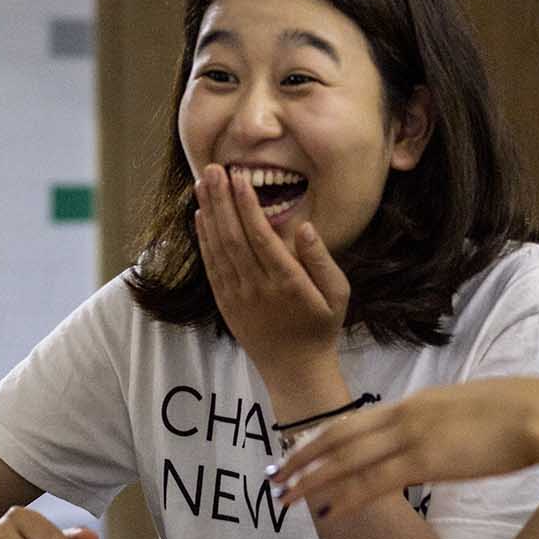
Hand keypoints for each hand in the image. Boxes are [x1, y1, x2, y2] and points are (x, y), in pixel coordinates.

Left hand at [194, 164, 349, 386]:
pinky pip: (211, 267)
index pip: (261, 236)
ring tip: (203, 183)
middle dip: (221, 200)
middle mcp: (258, 288)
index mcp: (287, 282)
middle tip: (214, 168)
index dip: (246, 205)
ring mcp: (238, 296)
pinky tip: (200, 216)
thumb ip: (321, 260)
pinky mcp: (226, 304)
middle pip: (233, 236)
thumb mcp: (338, 294)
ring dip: (208, 213)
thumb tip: (305, 227)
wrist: (295, 370)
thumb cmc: (321, 327)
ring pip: (218, 248)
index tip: (239, 177)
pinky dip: (203, 240)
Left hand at [273, 377, 538, 517]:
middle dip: (302, 459)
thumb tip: (434, 438)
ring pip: (347, 459)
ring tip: (285, 497)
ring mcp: (413, 436)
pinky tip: (326, 509)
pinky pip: (375, 481)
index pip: (355, 421)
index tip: (297, 452)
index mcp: (416, 403)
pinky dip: (346, 495)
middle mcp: (405, 415)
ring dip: (312, 480)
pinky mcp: (427, 460)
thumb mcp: (468, 410)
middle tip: (275, 477)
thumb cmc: (519, 414)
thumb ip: (442, 423)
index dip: (321, 439)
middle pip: (339, 437)